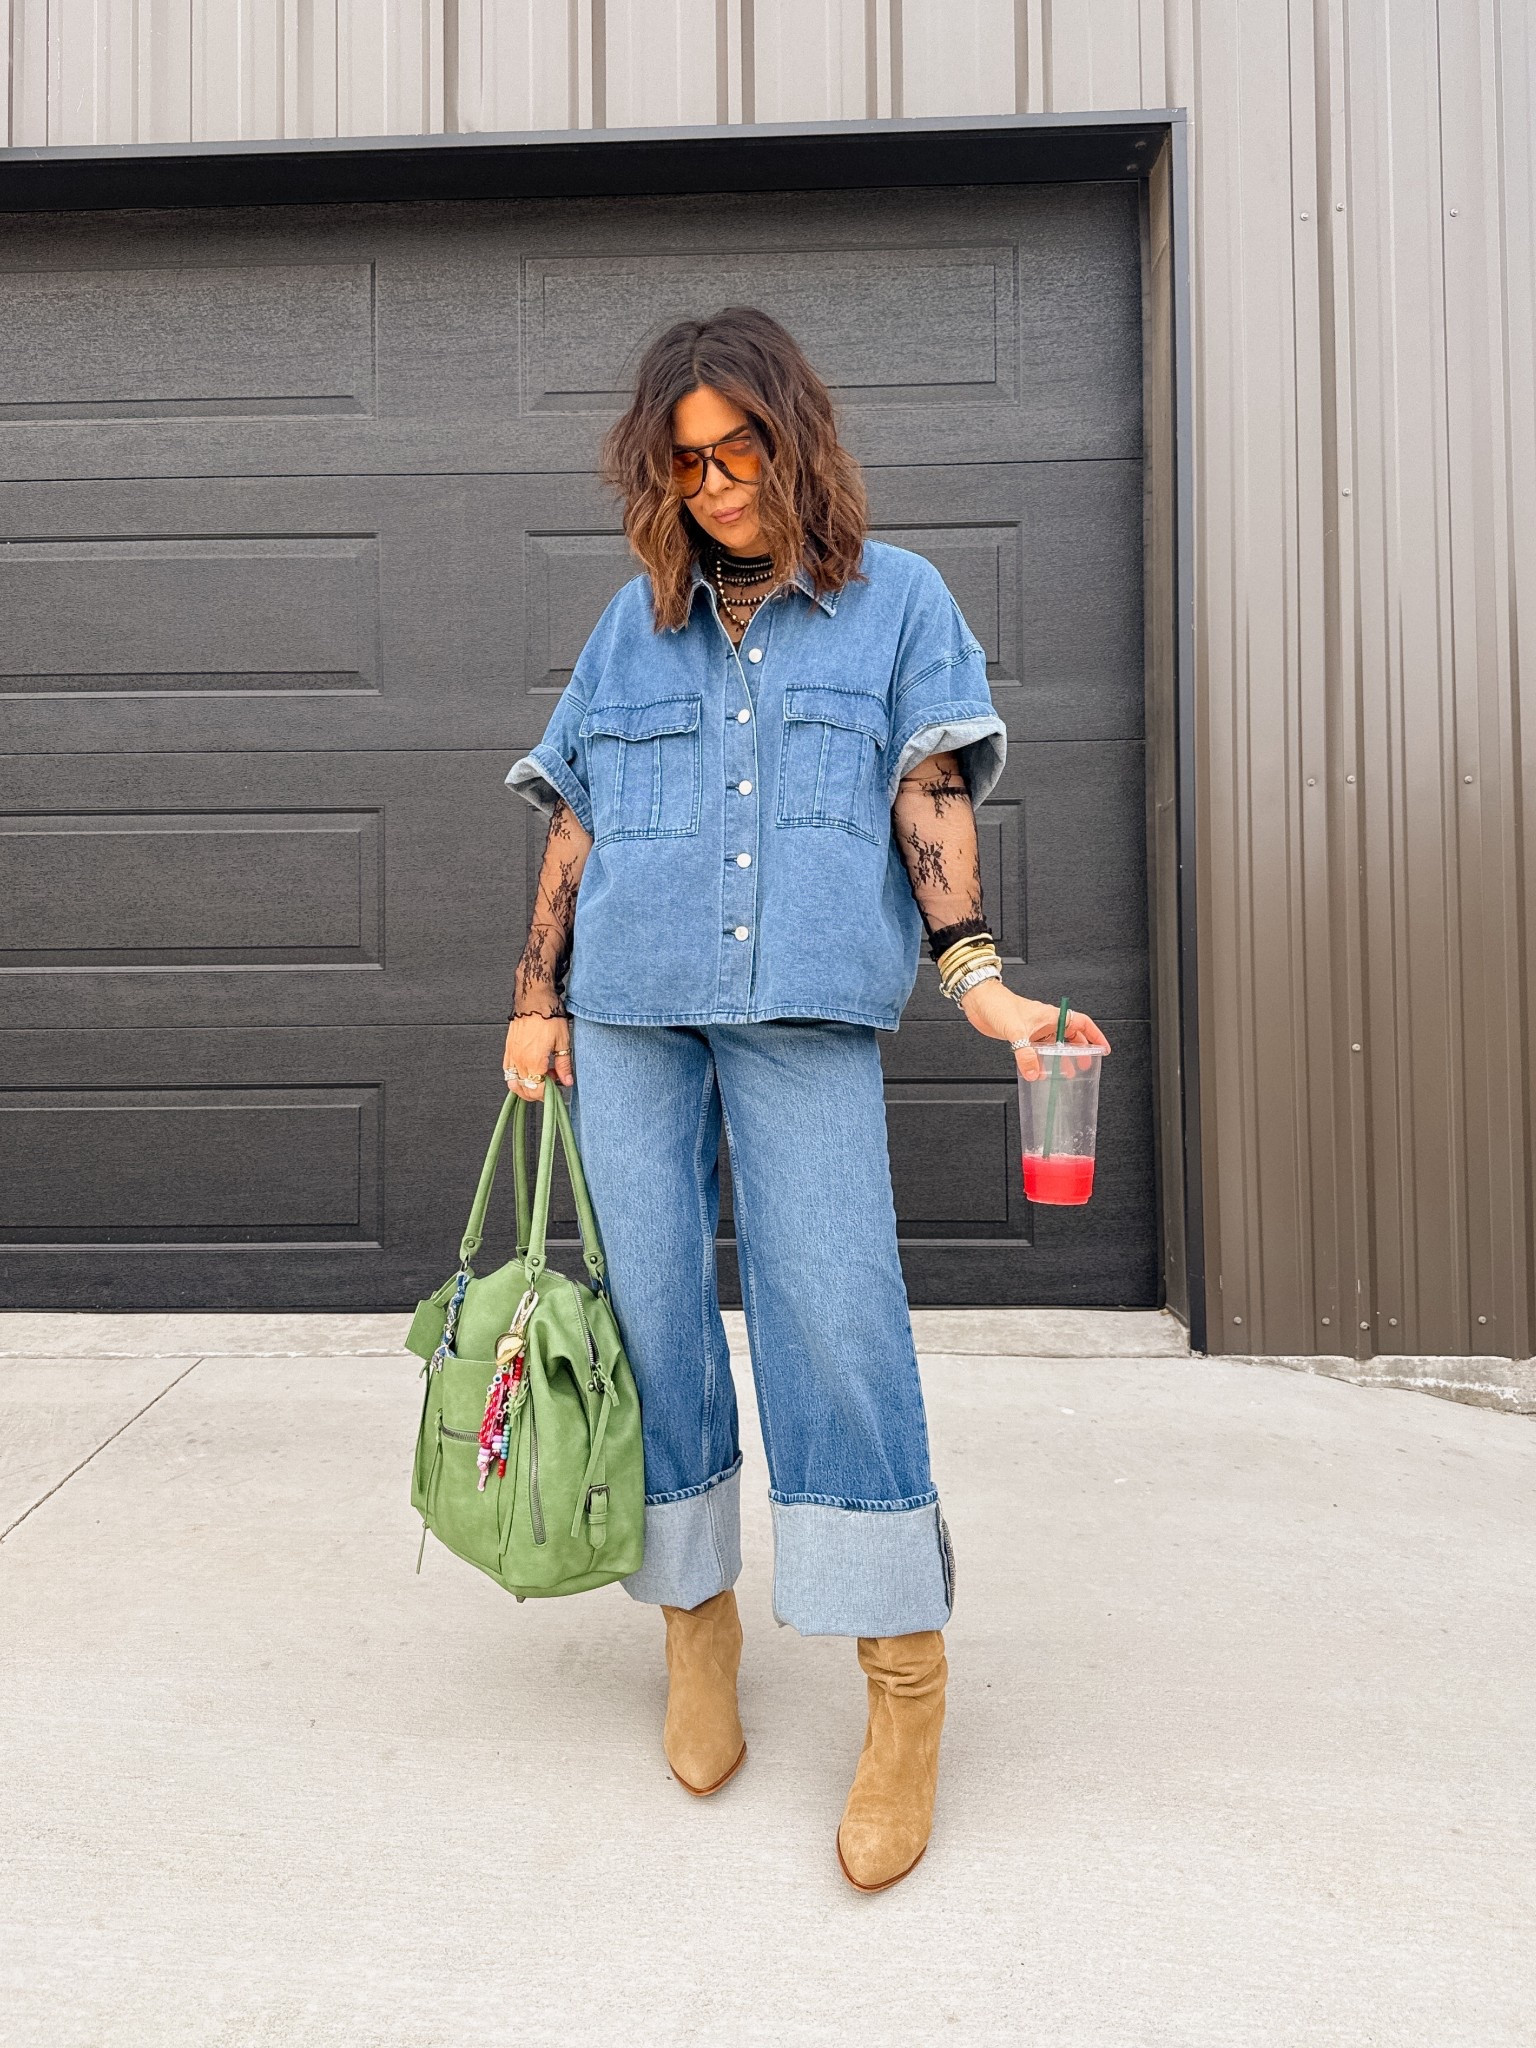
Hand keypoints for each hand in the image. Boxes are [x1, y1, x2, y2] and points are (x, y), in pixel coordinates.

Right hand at [503, 1015, 572, 1100]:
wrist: (534, 999)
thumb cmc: (548, 1016)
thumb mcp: (562, 1042)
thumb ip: (564, 1065)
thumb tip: (567, 1080)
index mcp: (534, 1060)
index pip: (537, 1090)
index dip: (548, 1094)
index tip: (557, 1089)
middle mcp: (520, 1060)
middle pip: (525, 1089)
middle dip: (539, 1092)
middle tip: (551, 1083)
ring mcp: (512, 1055)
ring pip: (513, 1083)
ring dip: (526, 1086)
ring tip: (540, 1078)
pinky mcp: (508, 1049)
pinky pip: (507, 1071)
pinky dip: (516, 1077)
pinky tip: (528, 1071)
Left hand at [958, 979, 1110, 1080]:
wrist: (979, 1001)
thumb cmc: (999, 1004)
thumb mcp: (1015, 1030)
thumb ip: (1025, 1053)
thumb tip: (1034, 1072)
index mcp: (1051, 1015)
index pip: (1082, 1023)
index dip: (1095, 1035)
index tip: (1103, 1048)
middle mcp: (1045, 1023)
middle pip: (1071, 1037)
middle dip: (1080, 1051)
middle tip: (1087, 1064)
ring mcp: (1034, 1030)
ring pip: (1054, 1046)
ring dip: (1061, 1058)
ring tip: (1067, 1073)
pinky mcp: (1022, 1036)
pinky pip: (1038, 1051)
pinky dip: (1042, 1061)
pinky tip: (1040, 1070)